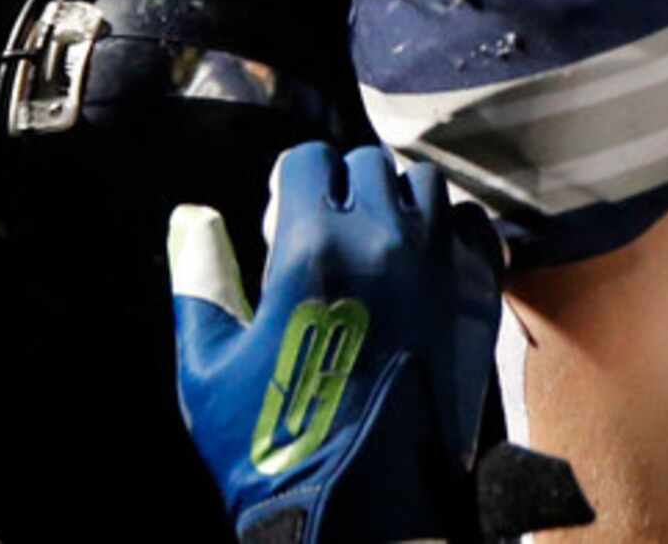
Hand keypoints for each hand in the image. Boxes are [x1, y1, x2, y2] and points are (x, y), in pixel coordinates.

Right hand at [171, 144, 503, 543]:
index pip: (311, 159)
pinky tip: (423, 262)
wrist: (361, 509)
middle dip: (340, 186)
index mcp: (314, 248)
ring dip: (396, 199)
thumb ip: (200, 277)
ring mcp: (439, 266)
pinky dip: (449, 229)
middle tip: (322, 234)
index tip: (279, 221)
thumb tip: (190, 216)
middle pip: (370, 164)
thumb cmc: (269, 444)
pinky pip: (473, 227)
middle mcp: (385, 241)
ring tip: (373, 243)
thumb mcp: (208, 365)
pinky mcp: (476, 297)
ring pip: (426, 186)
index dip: (289, 183)